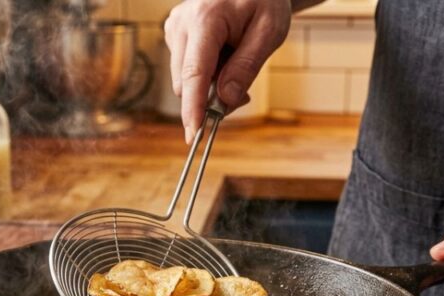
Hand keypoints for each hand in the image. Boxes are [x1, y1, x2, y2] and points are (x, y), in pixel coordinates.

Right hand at [164, 0, 291, 141]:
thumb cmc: (264, 0)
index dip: (194, 108)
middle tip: (243, 93)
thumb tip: (225, 100)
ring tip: (235, 61)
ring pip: (184, 79)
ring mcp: (174, 28)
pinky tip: (223, 55)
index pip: (195, 74)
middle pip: (186, 82)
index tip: (194, 134)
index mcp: (205, 19)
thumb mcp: (269, 32)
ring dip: (209, 85)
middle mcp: (181, 23)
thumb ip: (247, 66)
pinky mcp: (174, 33)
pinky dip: (205, 73)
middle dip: (210, 97)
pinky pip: (185, 69)